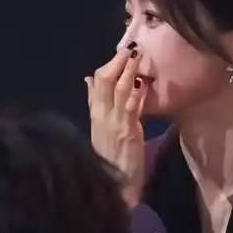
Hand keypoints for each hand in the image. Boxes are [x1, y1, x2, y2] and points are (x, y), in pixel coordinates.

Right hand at [85, 45, 147, 205]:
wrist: (116, 184)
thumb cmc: (110, 156)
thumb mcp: (100, 126)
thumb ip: (95, 102)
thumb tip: (89, 80)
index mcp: (95, 113)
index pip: (98, 83)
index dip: (108, 65)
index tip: (120, 52)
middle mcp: (103, 116)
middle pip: (107, 82)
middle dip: (118, 63)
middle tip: (130, 48)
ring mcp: (116, 123)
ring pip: (120, 90)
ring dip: (129, 71)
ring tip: (137, 57)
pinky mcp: (129, 131)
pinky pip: (133, 107)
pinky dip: (138, 93)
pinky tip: (144, 83)